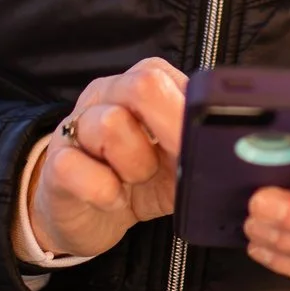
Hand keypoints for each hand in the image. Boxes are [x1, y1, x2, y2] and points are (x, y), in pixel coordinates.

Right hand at [26, 57, 186, 258]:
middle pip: (142, 86)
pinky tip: (112, 199)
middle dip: (168, 131)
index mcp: (141, 86)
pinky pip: (78, 166)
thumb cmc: (138, 183)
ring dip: (135, 165)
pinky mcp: (56, 163)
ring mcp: (77, 126)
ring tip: (133, 182)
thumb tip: (233, 143)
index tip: (202, 144)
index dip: (190, 111)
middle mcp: (107, 96)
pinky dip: (104, 191)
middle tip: (168, 165)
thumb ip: (199, 144)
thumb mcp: (178, 162)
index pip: (171, 76)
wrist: (84, 214)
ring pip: (111, 124)